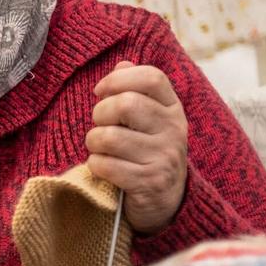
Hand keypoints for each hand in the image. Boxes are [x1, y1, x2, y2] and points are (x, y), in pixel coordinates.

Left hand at [86, 60, 188, 234]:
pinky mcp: (147, 182)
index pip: (151, 77)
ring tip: (100, 149)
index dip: (118, 79)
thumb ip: (135, 90)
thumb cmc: (148, 153)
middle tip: (100, 125)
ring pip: (109, 137)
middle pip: (125, 104)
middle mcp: (172, 130)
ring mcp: (162, 157)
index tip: (101, 91)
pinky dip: (95, 165)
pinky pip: (105, 165)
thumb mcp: (149, 120)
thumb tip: (121, 64)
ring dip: (93, 142)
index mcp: (172, 108)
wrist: (166, 201)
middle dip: (100, 114)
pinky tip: (103, 168)